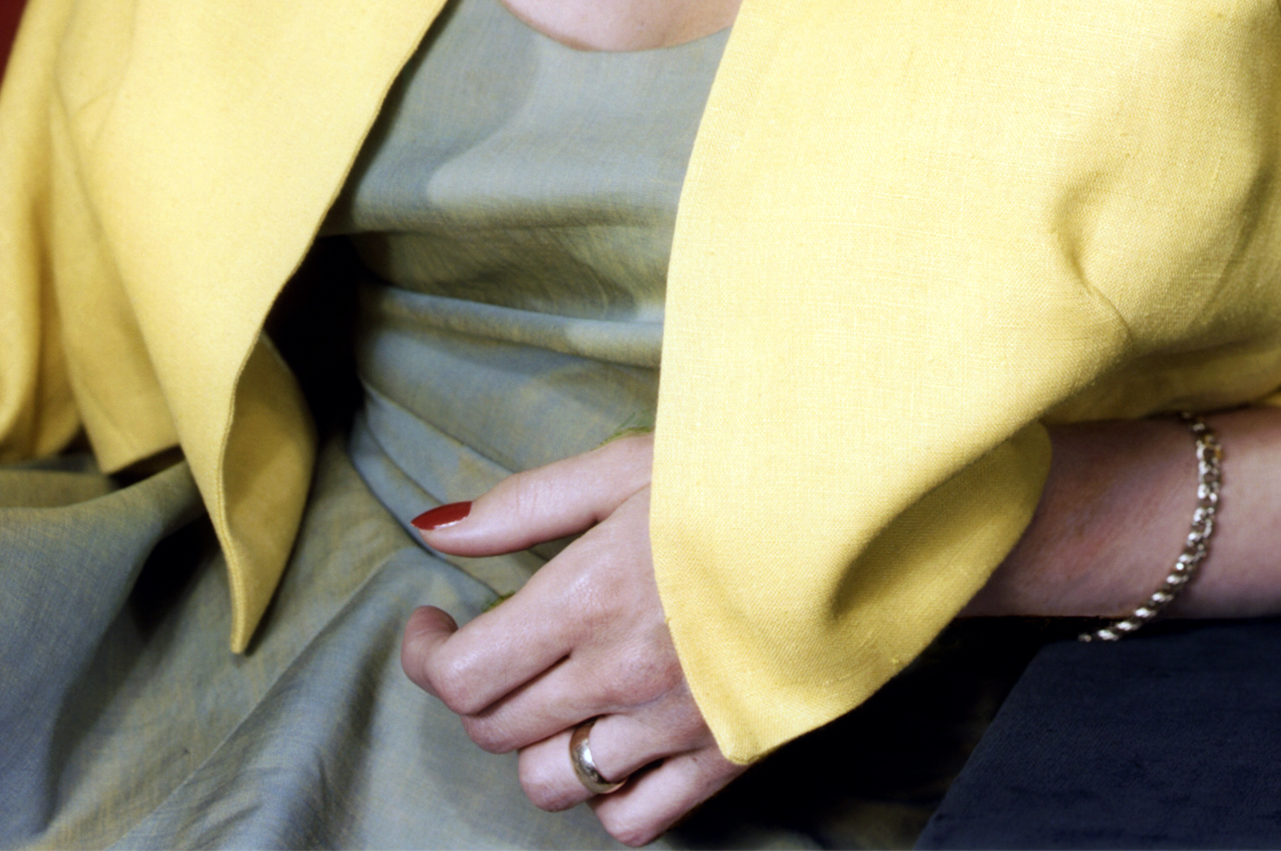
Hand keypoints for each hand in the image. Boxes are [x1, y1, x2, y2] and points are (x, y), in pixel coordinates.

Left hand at [399, 433, 745, 843]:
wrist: (851, 517)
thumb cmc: (733, 477)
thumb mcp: (623, 466)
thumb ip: (523, 506)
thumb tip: (434, 528)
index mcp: (588, 596)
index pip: (464, 675)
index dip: (428, 656)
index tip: (435, 624)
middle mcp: (619, 674)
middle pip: (497, 729)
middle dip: (474, 691)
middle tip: (491, 647)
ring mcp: (670, 726)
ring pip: (552, 783)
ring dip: (534, 744)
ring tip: (552, 694)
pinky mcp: (720, 758)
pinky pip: (630, 820)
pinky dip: (604, 795)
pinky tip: (611, 741)